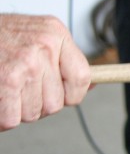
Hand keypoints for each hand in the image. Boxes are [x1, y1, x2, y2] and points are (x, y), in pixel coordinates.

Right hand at [0, 14, 90, 130]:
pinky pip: (12, 119)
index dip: (71, 94)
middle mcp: (44, 47)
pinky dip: (2, 117)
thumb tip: (95, 84)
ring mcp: (25, 64)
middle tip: (21, 88)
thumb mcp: (39, 35)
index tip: (60, 93)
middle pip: (56, 103)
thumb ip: (64, 59)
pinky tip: (0, 99)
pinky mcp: (7, 81)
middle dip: (38, 103)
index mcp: (56, 34)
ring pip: (34, 113)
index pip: (83, 78)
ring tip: (7, 89)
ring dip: (18, 109)